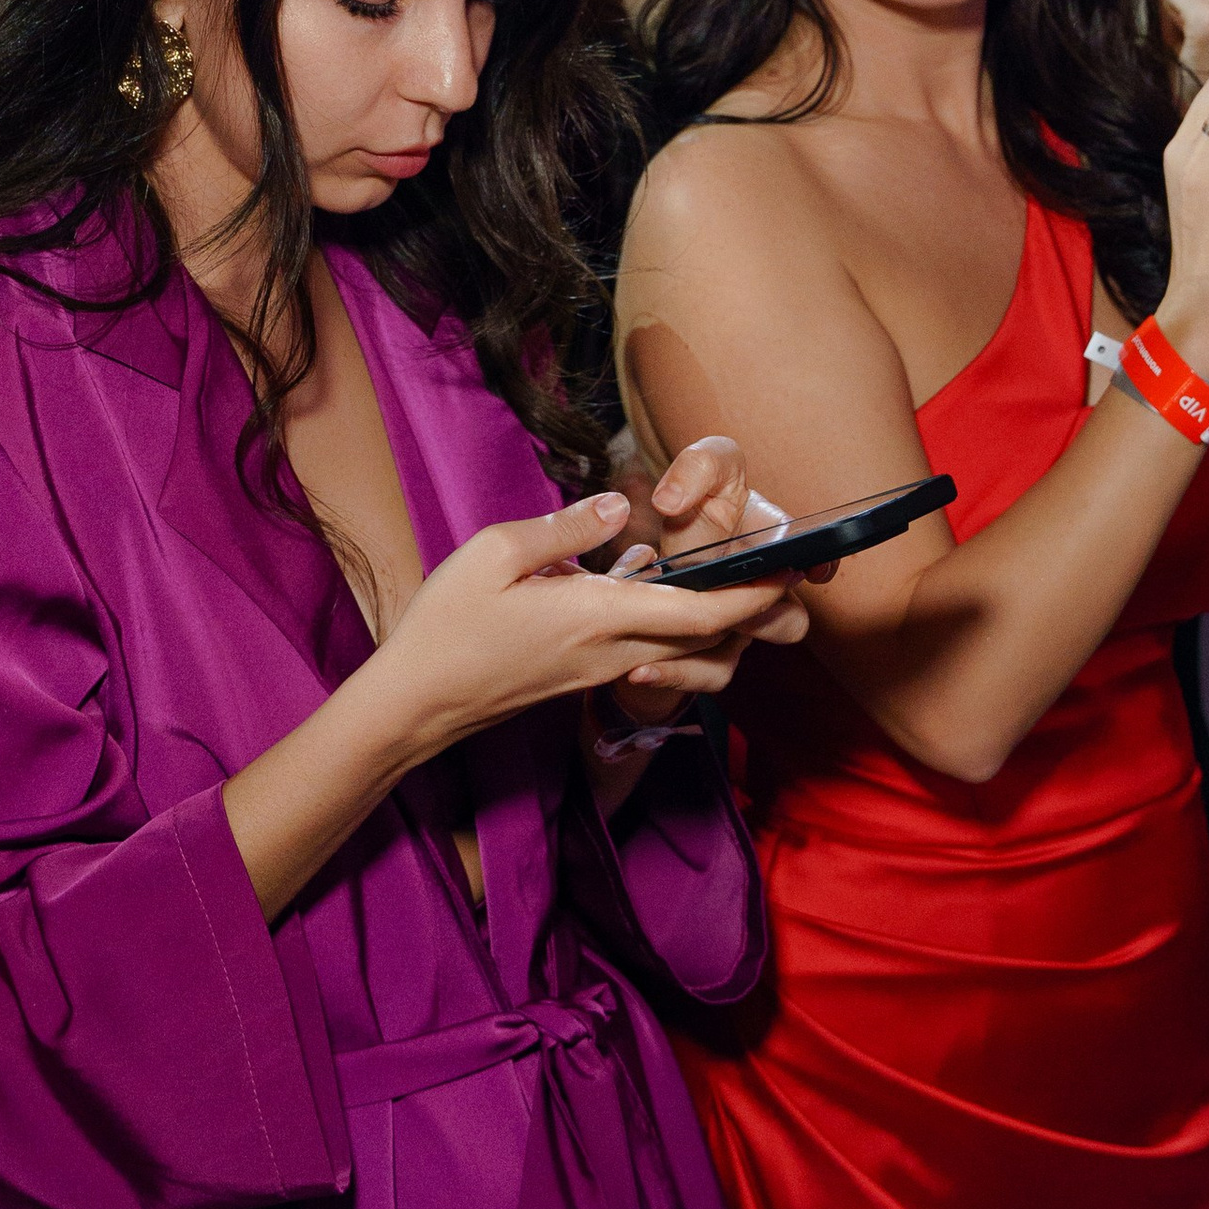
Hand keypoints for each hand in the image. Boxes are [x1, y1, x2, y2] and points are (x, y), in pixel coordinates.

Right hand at [372, 490, 800, 759]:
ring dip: (719, 624)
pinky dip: (675, 629)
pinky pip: (648, 652)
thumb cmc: (447, 623)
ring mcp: (597, 670)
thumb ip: (564, 527)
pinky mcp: (581, 678)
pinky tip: (659, 593)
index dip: (754, 594)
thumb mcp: (495, 554)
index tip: (792, 569)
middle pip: (707, 639)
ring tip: (737, 580)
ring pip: (681, 651)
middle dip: (755, 610)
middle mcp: (610, 650)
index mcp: (597, 615)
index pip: (701, 613)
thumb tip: (621, 506)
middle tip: (789, 574)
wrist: (416, 703)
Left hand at [599, 434, 816, 716]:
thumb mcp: (705, 468)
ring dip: (707, 652)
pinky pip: (700, 678)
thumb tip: (672, 501)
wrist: (657, 550)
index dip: (823, 566)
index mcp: (773, 546)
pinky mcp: (699, 656)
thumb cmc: (697, 498)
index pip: (820, 561)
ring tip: (671, 639)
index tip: (811, 567)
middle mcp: (760, 594)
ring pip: (735, 657)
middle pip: (788, 624)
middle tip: (732, 605)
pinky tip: (638, 669)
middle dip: (764, 619)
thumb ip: (698, 468)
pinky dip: (672, 676)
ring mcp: (731, 628)